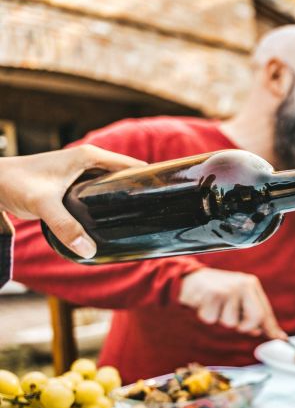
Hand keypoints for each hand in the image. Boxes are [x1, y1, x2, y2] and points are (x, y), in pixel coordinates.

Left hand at [0, 145, 144, 257]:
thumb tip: (89, 250)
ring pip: (114, 187)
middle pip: (128, 178)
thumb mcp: (43, 203)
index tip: (166, 200)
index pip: (133, 167)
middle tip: (156, 217)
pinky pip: (101, 194)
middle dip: (141, 195)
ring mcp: (82, 173)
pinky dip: (109, 206)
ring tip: (142, 222)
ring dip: (126, 202)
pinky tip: (115, 223)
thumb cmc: (14, 182)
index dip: (151, 181)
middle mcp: (90, 161)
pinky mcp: (75, 186)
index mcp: (91, 156)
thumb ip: (66, 226)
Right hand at [179, 269, 285, 338]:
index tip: (280, 338)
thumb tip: (272, 334)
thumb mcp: (237, 298)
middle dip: (244, 327)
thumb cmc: (216, 291)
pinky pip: (212, 320)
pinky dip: (206, 316)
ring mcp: (228, 290)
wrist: (188, 279)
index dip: (271, 328)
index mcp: (251, 285)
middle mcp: (242, 285)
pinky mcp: (212, 295)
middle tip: (231, 318)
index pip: (265, 312)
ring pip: (230, 323)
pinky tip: (203, 304)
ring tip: (214, 306)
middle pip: (255, 318)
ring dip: (219, 320)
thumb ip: (253, 314)